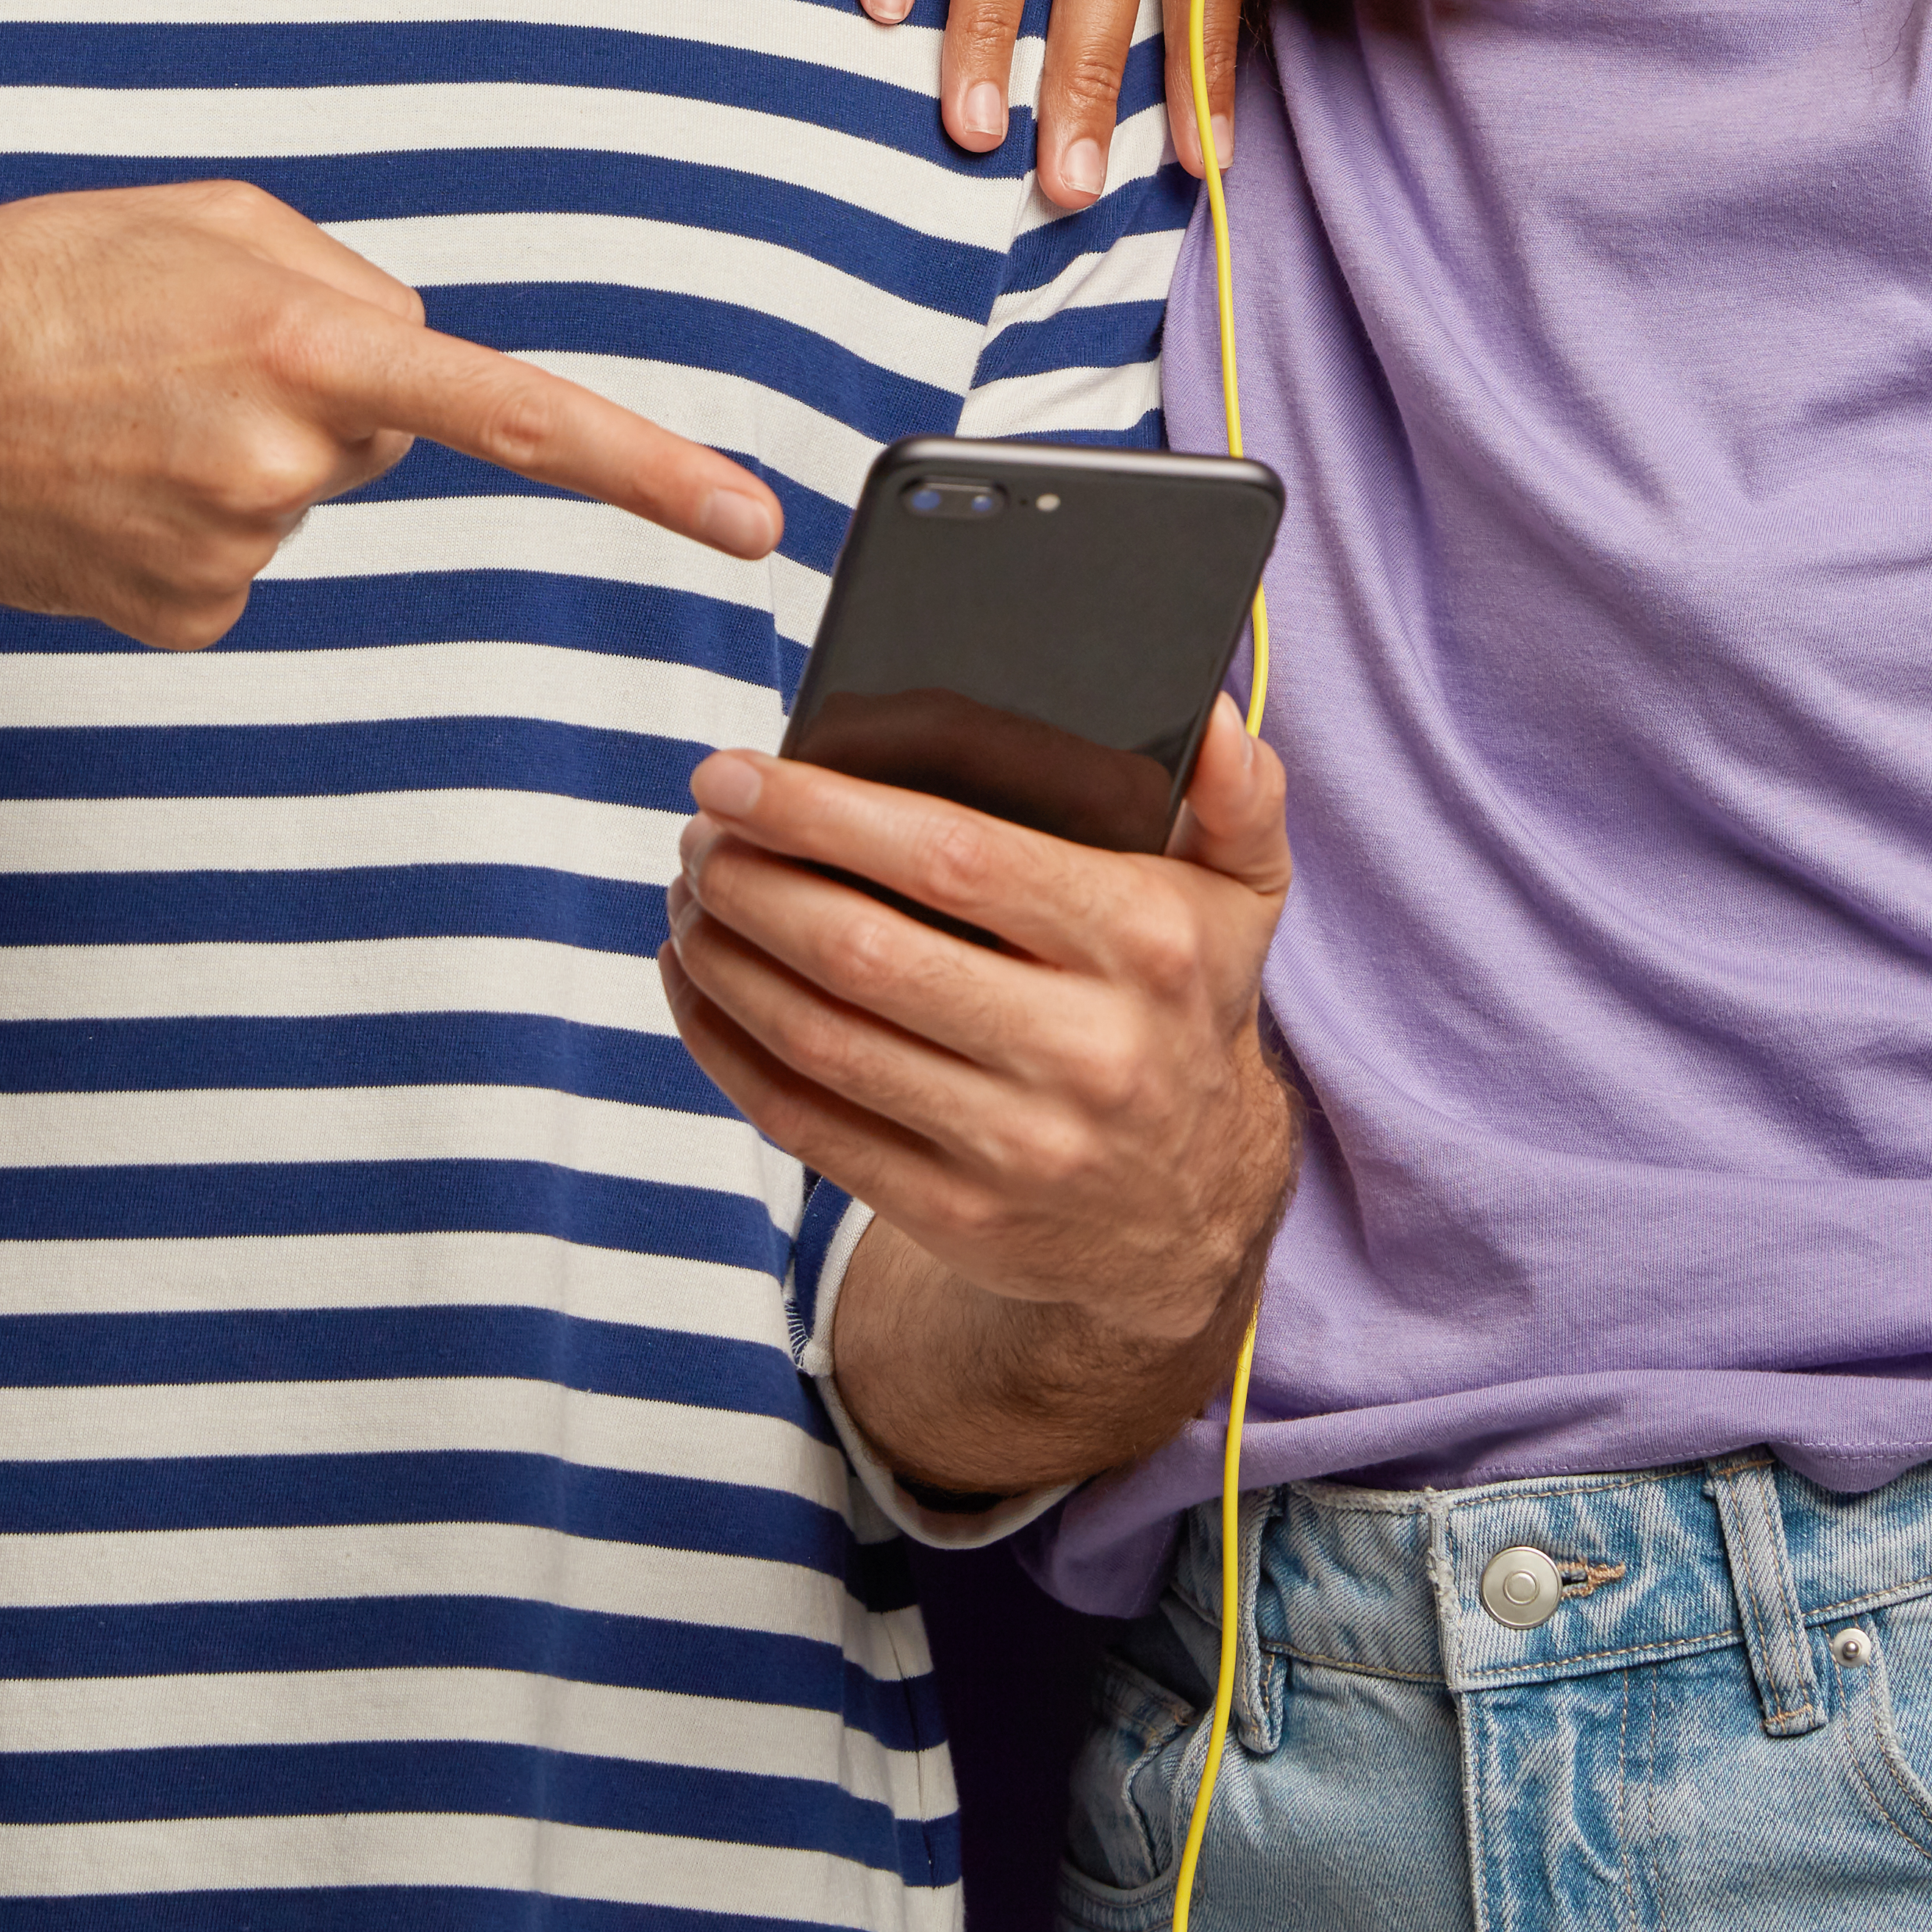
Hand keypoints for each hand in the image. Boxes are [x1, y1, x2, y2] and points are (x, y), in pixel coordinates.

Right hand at [0, 181, 781, 644]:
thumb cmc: (28, 281)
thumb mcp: (201, 221)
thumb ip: (340, 278)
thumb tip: (409, 356)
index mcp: (304, 338)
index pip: (512, 411)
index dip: (643, 466)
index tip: (749, 520)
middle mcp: (282, 455)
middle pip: (378, 425)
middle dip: (309, 388)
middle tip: (170, 356)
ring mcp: (233, 550)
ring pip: (298, 490)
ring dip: (229, 449)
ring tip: (112, 413)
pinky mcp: (185, 615)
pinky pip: (235, 556)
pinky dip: (178, 518)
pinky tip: (98, 483)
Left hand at [661, 697, 1292, 1346]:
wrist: (1191, 1210)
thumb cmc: (1184, 1007)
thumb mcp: (1240, 900)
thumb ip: (1241, 799)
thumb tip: (1215, 718)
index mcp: (1141, 943)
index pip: (952, 858)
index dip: (825, 812)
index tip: (737, 773)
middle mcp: (1084, 1051)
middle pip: (865, 950)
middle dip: (754, 878)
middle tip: (701, 830)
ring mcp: (1015, 1144)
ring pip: (820, 1037)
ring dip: (726, 956)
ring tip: (690, 892)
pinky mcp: (953, 1214)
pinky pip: (806, 1121)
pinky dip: (727, 1046)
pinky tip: (696, 982)